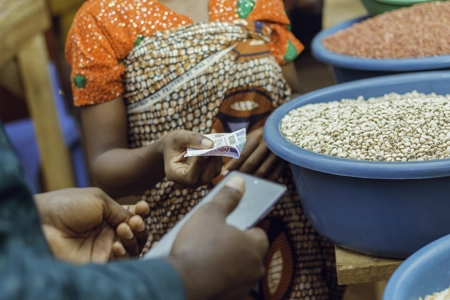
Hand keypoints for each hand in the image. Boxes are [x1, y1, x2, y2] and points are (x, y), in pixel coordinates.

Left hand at [35, 188, 148, 263]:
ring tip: (123, 230)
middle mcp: (108, 232)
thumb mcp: (99, 200)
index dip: (141, 213)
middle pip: (137, 234)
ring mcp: (104, 248)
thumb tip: (137, 221)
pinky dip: (125, 253)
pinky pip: (121, 263)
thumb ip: (121, 211)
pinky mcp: (99, 263)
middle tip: (134, 221)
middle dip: (140, 226)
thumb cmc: (67, 205)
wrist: (43, 223)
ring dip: (134, 239)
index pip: (133, 216)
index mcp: (108, 215)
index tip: (143, 207)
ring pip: (133, 248)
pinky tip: (116, 244)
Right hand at [162, 130, 222, 187]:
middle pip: (204, 178)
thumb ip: (192, 139)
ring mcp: (197, 181)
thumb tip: (211, 144)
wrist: (173, 148)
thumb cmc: (173, 143)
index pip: (189, 176)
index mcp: (174, 174)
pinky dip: (218, 159)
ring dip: (217, 159)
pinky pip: (216, 170)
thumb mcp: (178, 137)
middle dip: (212, 162)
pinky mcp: (205, 176)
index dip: (199, 164)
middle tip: (216, 146)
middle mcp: (185, 182)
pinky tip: (216, 148)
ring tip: (217, 145)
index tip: (205, 149)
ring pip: (213, 174)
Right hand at [168, 176, 268, 299]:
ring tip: (204, 254)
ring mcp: (243, 287)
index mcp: (255, 246)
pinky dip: (218, 277)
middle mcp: (255, 269)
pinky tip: (201, 270)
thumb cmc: (197, 246)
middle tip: (213, 238)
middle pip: (248, 251)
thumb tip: (240, 181)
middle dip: (233, 245)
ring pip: (237, 269)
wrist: (179, 283)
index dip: (243, 226)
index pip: (258, 232)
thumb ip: (227, 197)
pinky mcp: (229, 299)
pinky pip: (227, 283)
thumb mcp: (210, 213)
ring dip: (226, 262)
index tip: (228, 224)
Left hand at [222, 127, 286, 180]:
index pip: (242, 154)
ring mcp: (278, 152)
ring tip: (242, 185)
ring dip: (251, 179)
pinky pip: (275, 175)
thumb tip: (222, 159)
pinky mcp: (286, 160)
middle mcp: (268, 143)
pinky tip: (258, 185)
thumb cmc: (259, 137)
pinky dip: (265, 182)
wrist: (283, 130)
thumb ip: (236, 146)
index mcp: (257, 137)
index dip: (233, 165)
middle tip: (232, 182)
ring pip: (263, 170)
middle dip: (240, 174)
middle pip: (252, 163)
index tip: (224, 173)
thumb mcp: (248, 137)